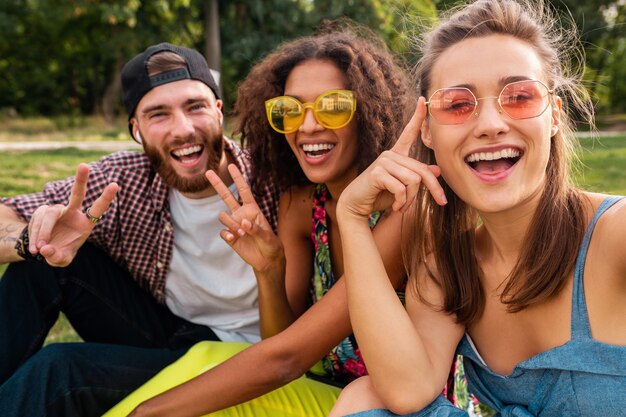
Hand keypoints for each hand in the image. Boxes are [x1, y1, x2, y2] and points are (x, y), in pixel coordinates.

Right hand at [29, 163, 118, 265]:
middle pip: (77, 194)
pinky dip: (35, 235)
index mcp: (85, 223)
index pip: (98, 208)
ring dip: (43, 233)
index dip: (106, 197)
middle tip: (84, 165)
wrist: (43, 248)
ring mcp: (57, 210)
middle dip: (81, 179)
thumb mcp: (61, 259)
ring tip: (40, 249)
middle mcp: (72, 212)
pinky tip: (35, 247)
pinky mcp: (42, 210)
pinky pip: (37, 221)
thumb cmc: (60, 252)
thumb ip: (57, 257)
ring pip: (49, 216)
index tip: (115, 184)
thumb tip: (47, 249)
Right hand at [206, 164, 283, 272]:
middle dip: (218, 184)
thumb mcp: (268, 237)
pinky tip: (234, 238)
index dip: (238, 178)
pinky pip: (222, 232)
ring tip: (242, 233)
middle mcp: (241, 214)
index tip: (232, 166)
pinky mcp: (230, 236)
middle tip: (207, 172)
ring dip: (231, 224)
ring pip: (223, 217)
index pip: (243, 191)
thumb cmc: (271, 245)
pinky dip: (228, 235)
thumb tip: (242, 222)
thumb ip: (256, 229)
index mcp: (253, 209)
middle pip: (227, 196)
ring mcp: (234, 225)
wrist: (267, 260)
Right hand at [338, 97, 445, 219]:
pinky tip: (395, 208)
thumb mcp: (402, 187)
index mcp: (397, 155)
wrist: (356, 206)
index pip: (409, 132)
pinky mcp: (378, 173)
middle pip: (422, 171)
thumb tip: (437, 170)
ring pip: (414, 181)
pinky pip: (402, 188)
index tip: (424, 99)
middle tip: (441, 202)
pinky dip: (402, 202)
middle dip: (434, 189)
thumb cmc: (378, 196)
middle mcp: (390, 154)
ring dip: (412, 199)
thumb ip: (417, 178)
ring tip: (402, 206)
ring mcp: (383, 162)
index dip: (418, 116)